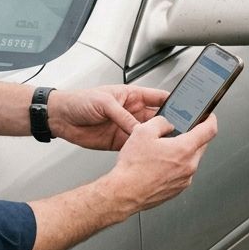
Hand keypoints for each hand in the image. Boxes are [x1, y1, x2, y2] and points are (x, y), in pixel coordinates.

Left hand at [49, 85, 168, 150]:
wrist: (61, 117)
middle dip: (169, 124)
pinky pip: (135, 146)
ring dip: (156, 139)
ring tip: (166, 144)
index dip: (174, 102)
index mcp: (132, 96)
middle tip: (179, 132)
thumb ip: (123, 116)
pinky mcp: (119, 141)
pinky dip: (142, 151)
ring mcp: (126, 127)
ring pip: (148, 134)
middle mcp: (132, 111)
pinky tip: (148, 153)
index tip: (187, 109)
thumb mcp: (104, 102)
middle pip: (157, 118)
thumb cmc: (79, 101)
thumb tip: (138, 129)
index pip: (158, 97)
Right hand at [99, 114, 218, 216]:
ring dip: (182, 152)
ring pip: (191, 160)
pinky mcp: (178, 189)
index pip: (209, 130)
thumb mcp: (143, 132)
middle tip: (177, 132)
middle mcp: (189, 166)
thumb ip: (161, 121)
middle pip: (201, 145)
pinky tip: (158, 165)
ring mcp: (184, 180)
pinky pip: (182, 173)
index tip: (209, 116)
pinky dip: (175, 166)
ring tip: (161, 151)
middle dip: (192, 136)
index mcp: (184, 149)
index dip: (210, 119)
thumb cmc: (133, 167)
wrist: (124, 193)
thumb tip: (168, 123)